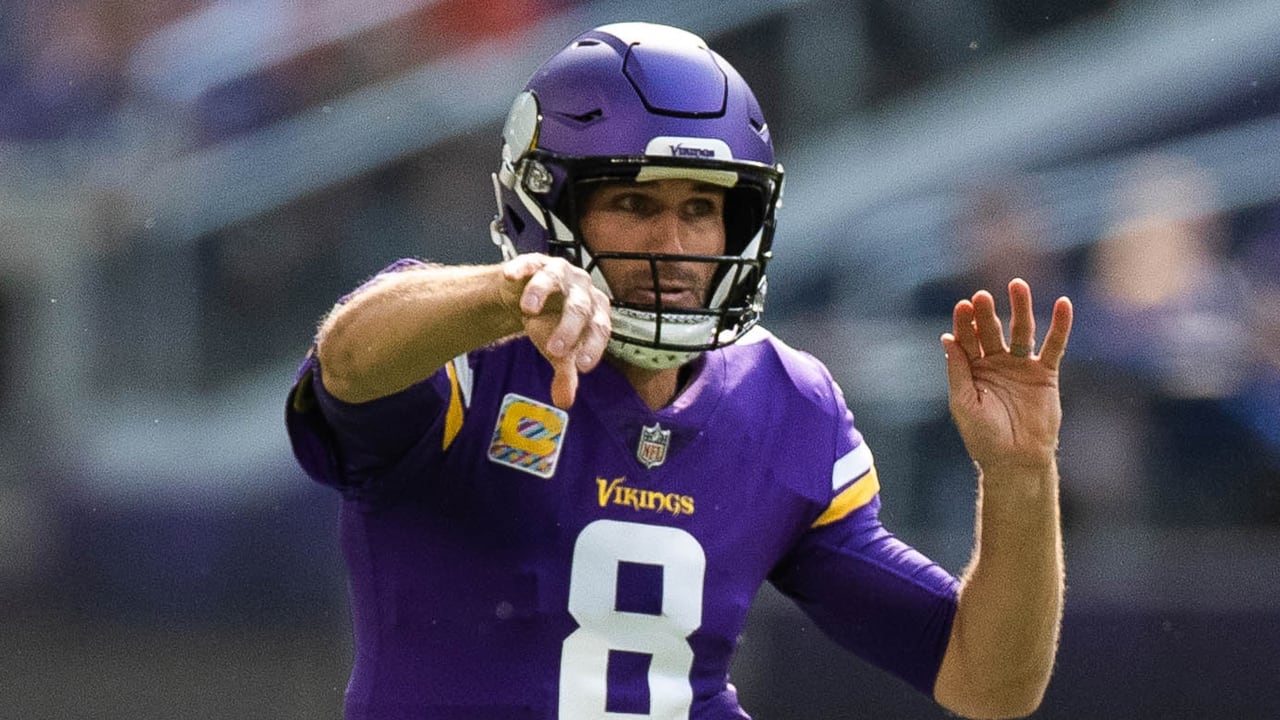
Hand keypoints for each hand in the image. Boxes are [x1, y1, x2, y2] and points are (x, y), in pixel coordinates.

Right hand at [502, 254, 611, 408]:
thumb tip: (565, 402)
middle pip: (579, 306)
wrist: (527, 299)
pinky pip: (529, 263)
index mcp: (595, 310)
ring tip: (528, 310)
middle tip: (553, 349)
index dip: (593, 346)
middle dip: (568, 328)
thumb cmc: (550, 324)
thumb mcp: (557, 350)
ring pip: (554, 279)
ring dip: (541, 292)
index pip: (601, 328)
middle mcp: (582, 288)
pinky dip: (520, 269)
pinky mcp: (535, 263)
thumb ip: (565, 373)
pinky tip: (511, 276)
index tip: (581, 366)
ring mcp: (559, 272)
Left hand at [940, 278, 1072, 472]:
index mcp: (972, 368)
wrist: (1016, 460)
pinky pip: (1054, 346)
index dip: (965, 323)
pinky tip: (1063, 304)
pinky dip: (1059, 325)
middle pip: (991, 329)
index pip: (967, 339)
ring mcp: (1020, 365)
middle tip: (982, 296)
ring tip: (1018, 285)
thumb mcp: (964, 403)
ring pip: (1021, 330)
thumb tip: (947, 339)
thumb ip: (958, 371)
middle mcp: (995, 362)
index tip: (962, 306)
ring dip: (1020, 307)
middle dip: (986, 313)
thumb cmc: (984, 436)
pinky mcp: (1045, 373)